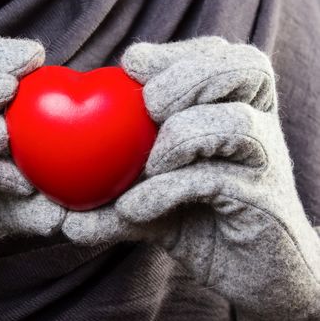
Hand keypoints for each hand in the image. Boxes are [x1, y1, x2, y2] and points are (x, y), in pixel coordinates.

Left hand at [63, 37, 319, 320]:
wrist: (243, 267)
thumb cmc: (192, 214)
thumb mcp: (150, 189)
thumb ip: (111, 183)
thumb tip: (55, 199)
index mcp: (236, 104)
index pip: (215, 54)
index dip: (173, 54)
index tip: (131, 66)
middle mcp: (260, 122)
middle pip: (240, 68)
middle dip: (184, 80)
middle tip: (148, 105)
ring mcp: (266, 160)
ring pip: (234, 123)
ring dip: (178, 138)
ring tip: (147, 165)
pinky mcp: (263, 201)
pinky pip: (214, 180)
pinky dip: (167, 189)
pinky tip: (133, 208)